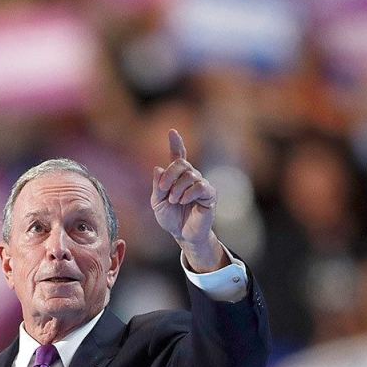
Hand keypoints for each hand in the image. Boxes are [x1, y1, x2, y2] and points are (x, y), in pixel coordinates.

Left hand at [151, 130, 224, 271]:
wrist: (182, 234)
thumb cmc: (171, 218)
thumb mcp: (157, 202)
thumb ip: (157, 186)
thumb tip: (158, 168)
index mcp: (177, 177)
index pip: (178, 155)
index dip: (176, 143)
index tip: (172, 132)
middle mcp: (191, 177)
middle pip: (181, 163)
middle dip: (169, 175)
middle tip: (163, 190)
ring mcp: (201, 184)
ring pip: (189, 175)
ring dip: (177, 189)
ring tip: (174, 201)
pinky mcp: (210, 195)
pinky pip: (200, 186)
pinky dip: (188, 193)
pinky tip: (183, 201)